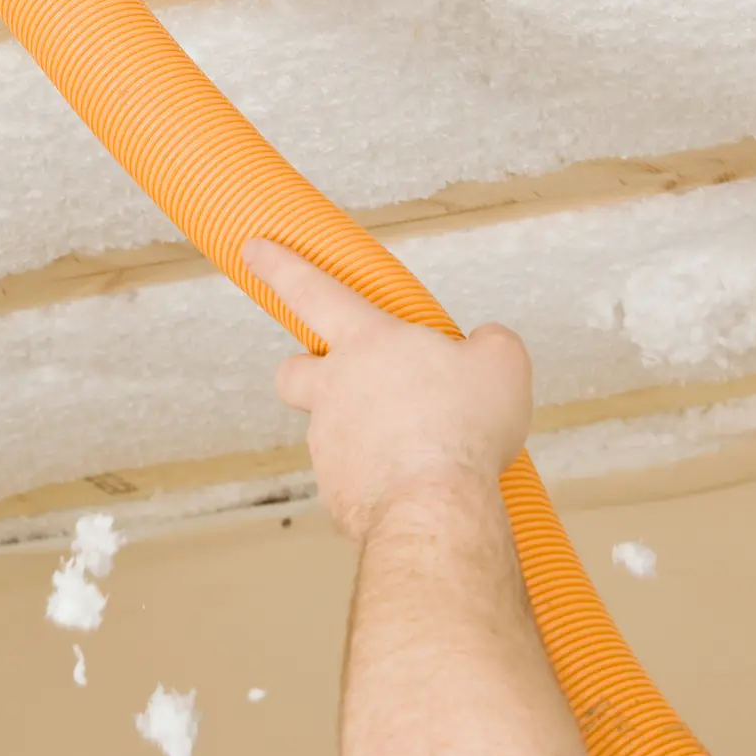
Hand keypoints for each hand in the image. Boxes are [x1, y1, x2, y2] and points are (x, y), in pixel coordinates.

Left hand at [241, 239, 532, 541]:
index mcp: (367, 344)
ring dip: (365, 435)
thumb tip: (482, 347)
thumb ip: (488, 344)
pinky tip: (416, 485)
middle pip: (293, 370)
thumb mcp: (501, 364)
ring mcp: (328, 442)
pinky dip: (378, 479)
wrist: (435, 506)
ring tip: (422, 449)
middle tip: (346, 382)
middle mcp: (334, 389)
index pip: (312, 289)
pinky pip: (352, 478)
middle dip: (308, 370)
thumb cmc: (463, 429)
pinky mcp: (335, 490)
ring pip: (331, 431)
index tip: (254, 248)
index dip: (281, 265)